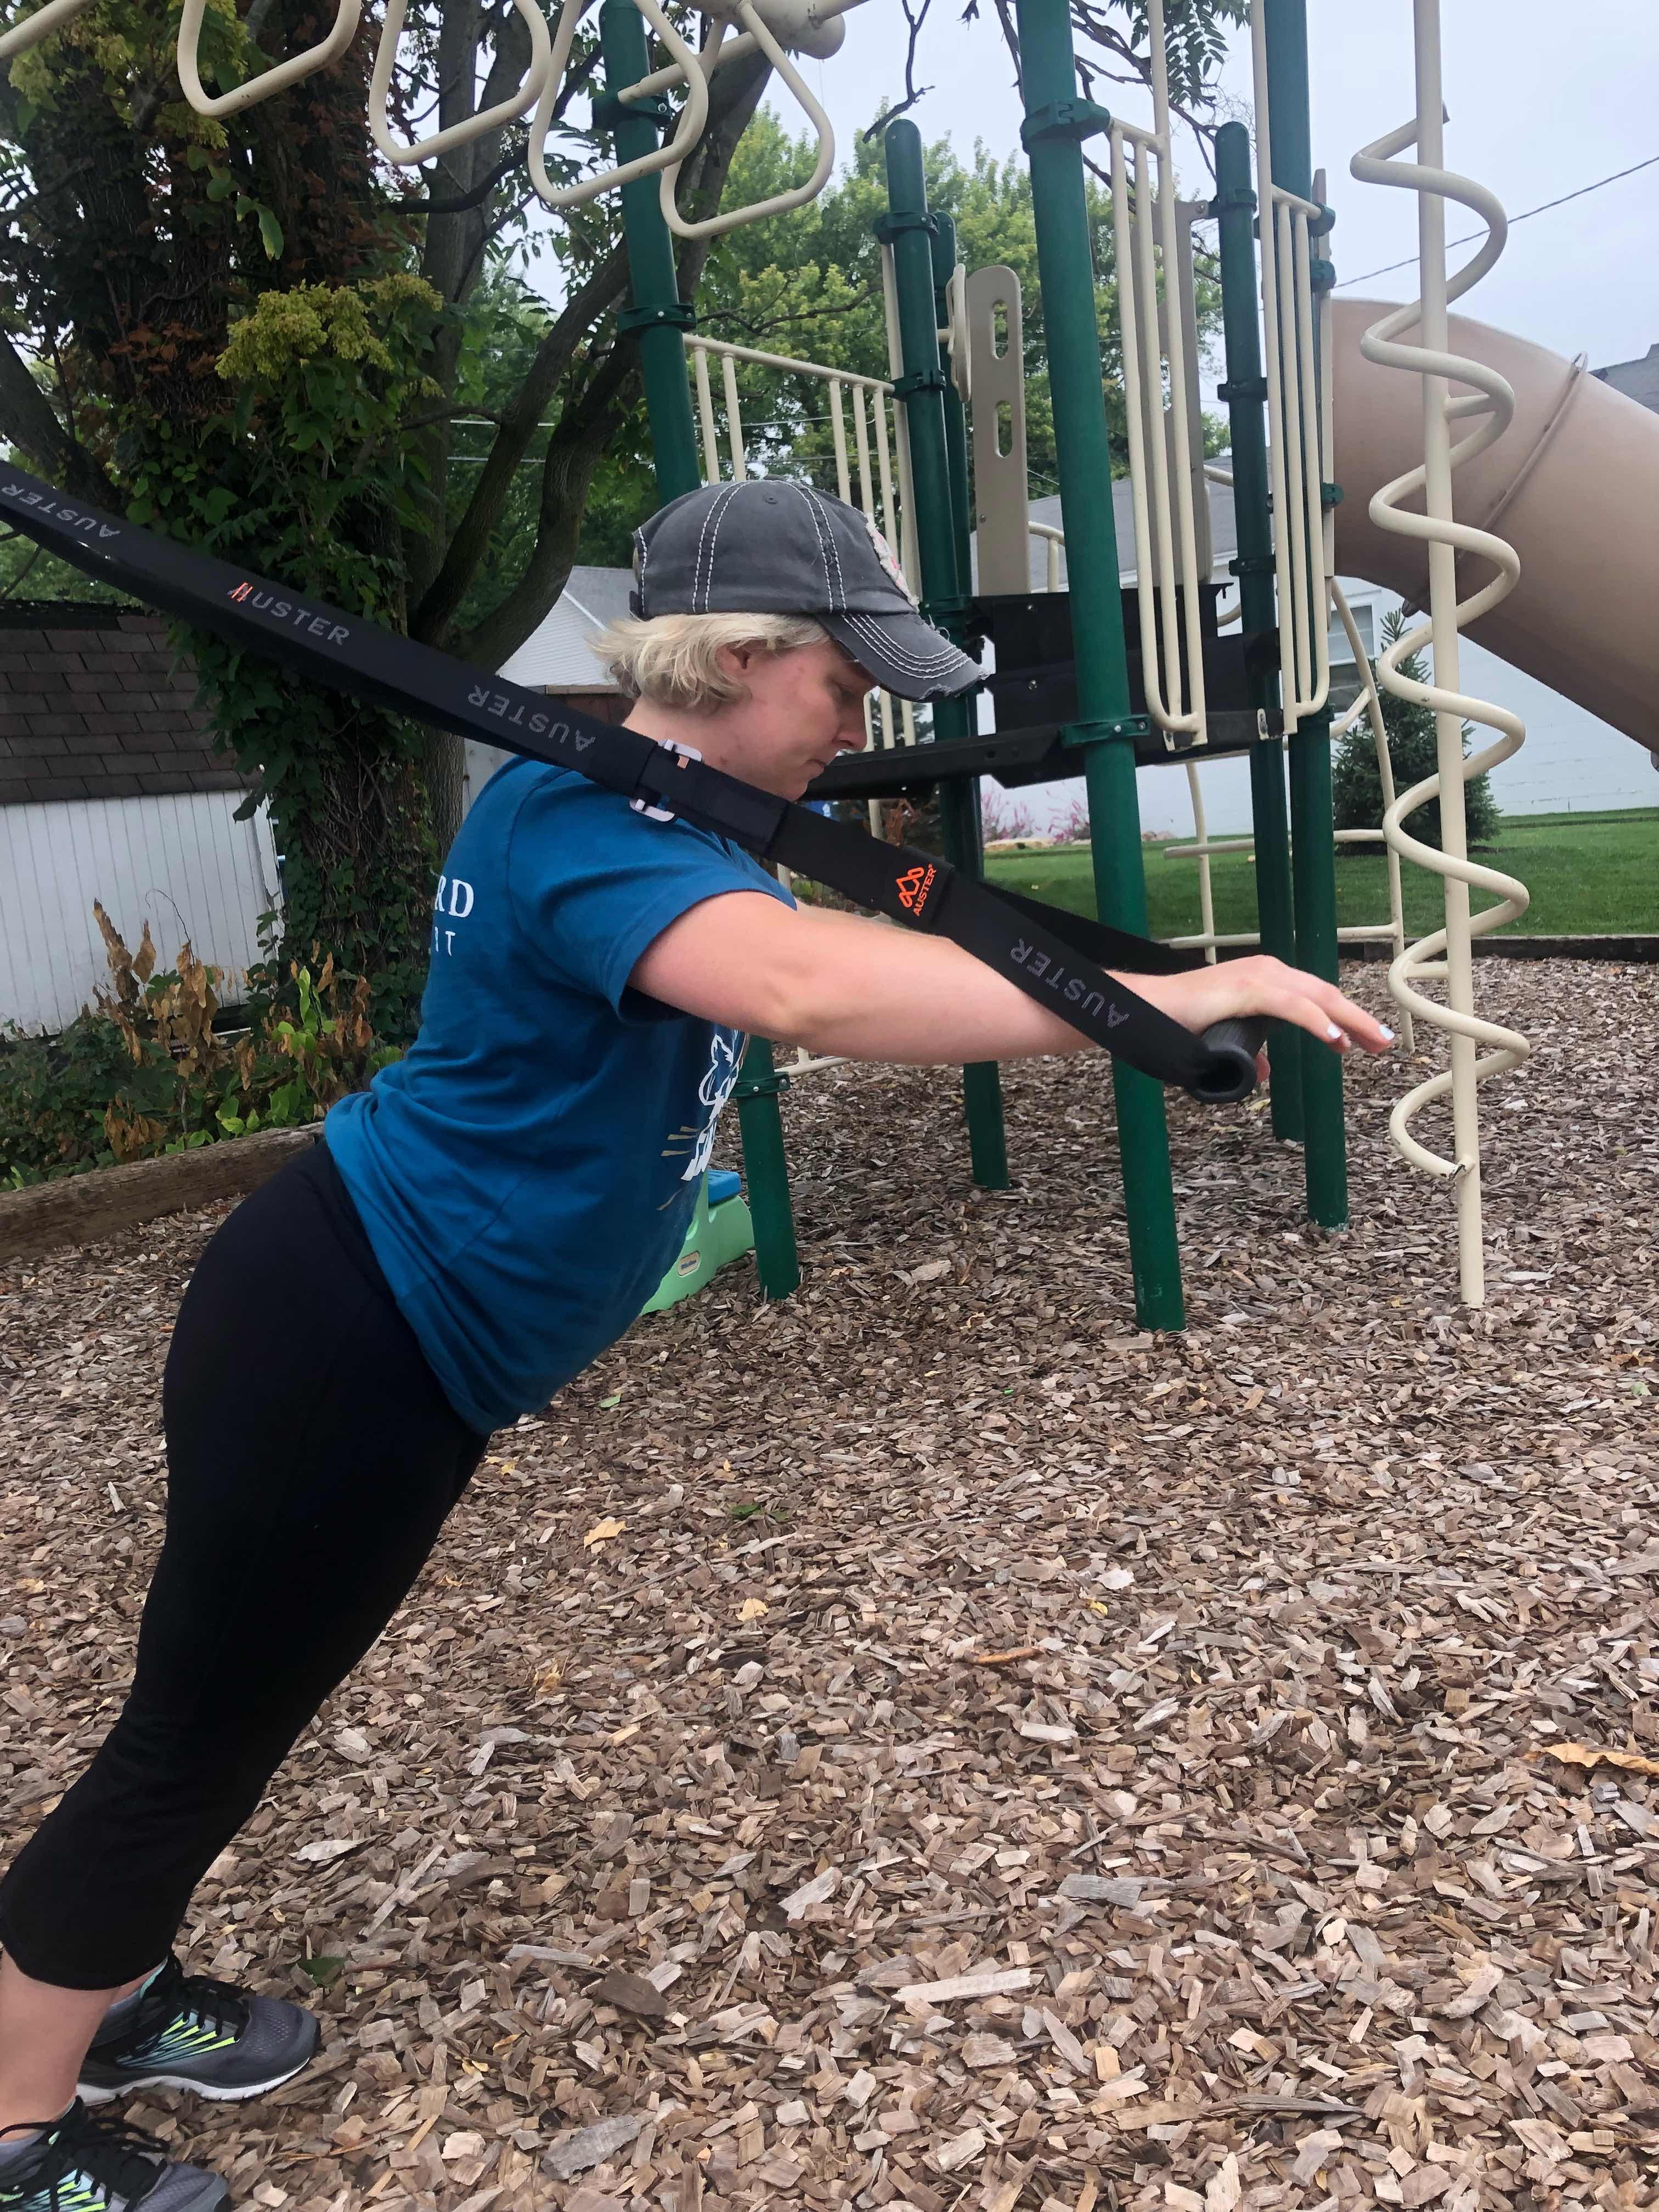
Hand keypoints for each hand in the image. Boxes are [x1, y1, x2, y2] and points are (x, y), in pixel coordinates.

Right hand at [1129, 954, 1394, 1072]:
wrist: (1146, 1008)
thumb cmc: (1179, 1023)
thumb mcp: (1224, 1043)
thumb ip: (1247, 1055)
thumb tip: (1265, 1073)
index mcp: (1264, 980)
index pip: (1315, 997)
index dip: (1345, 1017)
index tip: (1367, 1039)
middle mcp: (1267, 971)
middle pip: (1325, 993)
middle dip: (1358, 1018)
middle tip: (1383, 1041)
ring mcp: (1258, 977)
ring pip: (1317, 997)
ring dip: (1349, 1019)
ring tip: (1372, 1041)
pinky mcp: (1247, 988)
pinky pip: (1293, 1006)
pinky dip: (1318, 1022)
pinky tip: (1337, 1039)